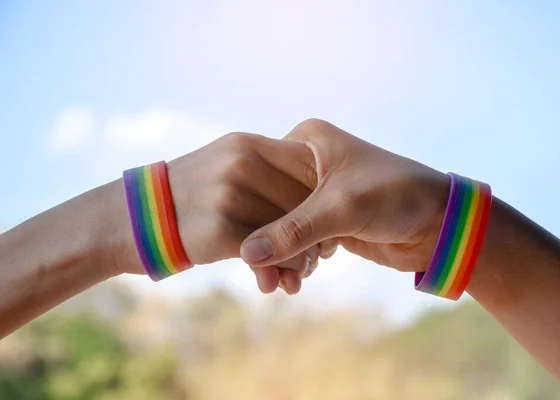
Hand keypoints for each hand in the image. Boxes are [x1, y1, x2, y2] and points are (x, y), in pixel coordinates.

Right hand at [114, 132, 332, 292]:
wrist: (134, 217)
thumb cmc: (190, 197)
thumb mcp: (226, 167)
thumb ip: (267, 173)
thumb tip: (312, 195)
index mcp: (249, 145)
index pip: (308, 166)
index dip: (323, 199)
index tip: (324, 226)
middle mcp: (242, 162)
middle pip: (304, 200)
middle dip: (316, 235)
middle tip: (317, 260)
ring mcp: (230, 193)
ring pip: (290, 229)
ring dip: (299, 260)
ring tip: (297, 278)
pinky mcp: (219, 228)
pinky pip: (266, 252)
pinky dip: (276, 272)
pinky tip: (272, 284)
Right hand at [240, 119, 449, 276]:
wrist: (439, 222)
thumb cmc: (397, 197)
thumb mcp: (342, 209)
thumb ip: (294, 230)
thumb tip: (247, 253)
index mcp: (306, 141)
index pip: (259, 175)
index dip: (252, 214)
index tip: (246, 251)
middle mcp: (306, 161)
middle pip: (266, 204)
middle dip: (267, 243)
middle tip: (267, 277)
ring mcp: (314, 192)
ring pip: (280, 225)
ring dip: (282, 256)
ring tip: (287, 282)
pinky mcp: (325, 218)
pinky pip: (297, 239)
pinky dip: (296, 259)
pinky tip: (298, 277)